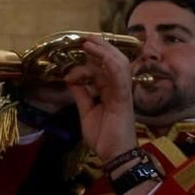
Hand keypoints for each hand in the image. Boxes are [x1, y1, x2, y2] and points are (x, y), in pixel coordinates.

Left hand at [65, 37, 138, 161]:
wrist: (115, 156)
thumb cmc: (105, 137)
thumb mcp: (87, 111)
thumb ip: (81, 94)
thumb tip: (70, 78)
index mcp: (111, 91)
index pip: (101, 69)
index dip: (87, 61)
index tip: (71, 61)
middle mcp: (119, 89)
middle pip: (112, 61)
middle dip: (100, 47)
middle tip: (85, 38)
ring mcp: (123, 93)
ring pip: (118, 65)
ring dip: (104, 51)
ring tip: (90, 42)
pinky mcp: (124, 100)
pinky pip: (120, 79)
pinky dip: (112, 66)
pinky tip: (103, 57)